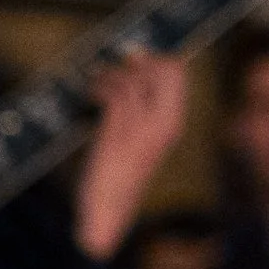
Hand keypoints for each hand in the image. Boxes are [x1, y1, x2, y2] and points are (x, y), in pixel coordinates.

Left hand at [75, 53, 188, 260]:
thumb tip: (134, 68)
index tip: (133, 61)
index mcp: (173, 123)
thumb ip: (140, 109)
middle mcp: (164, 124)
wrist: (108, 209)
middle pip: (163, 68)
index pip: (177, 72)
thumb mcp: (139, 138)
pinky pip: (114, 95)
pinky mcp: (118, 134)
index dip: (154, 59)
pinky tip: (91, 92)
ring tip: (97, 80)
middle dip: (138, 61)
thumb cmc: (120, 173)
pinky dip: (99, 86)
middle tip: (117, 68)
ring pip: (135, 79)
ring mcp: (142, 129)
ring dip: (111, 74)